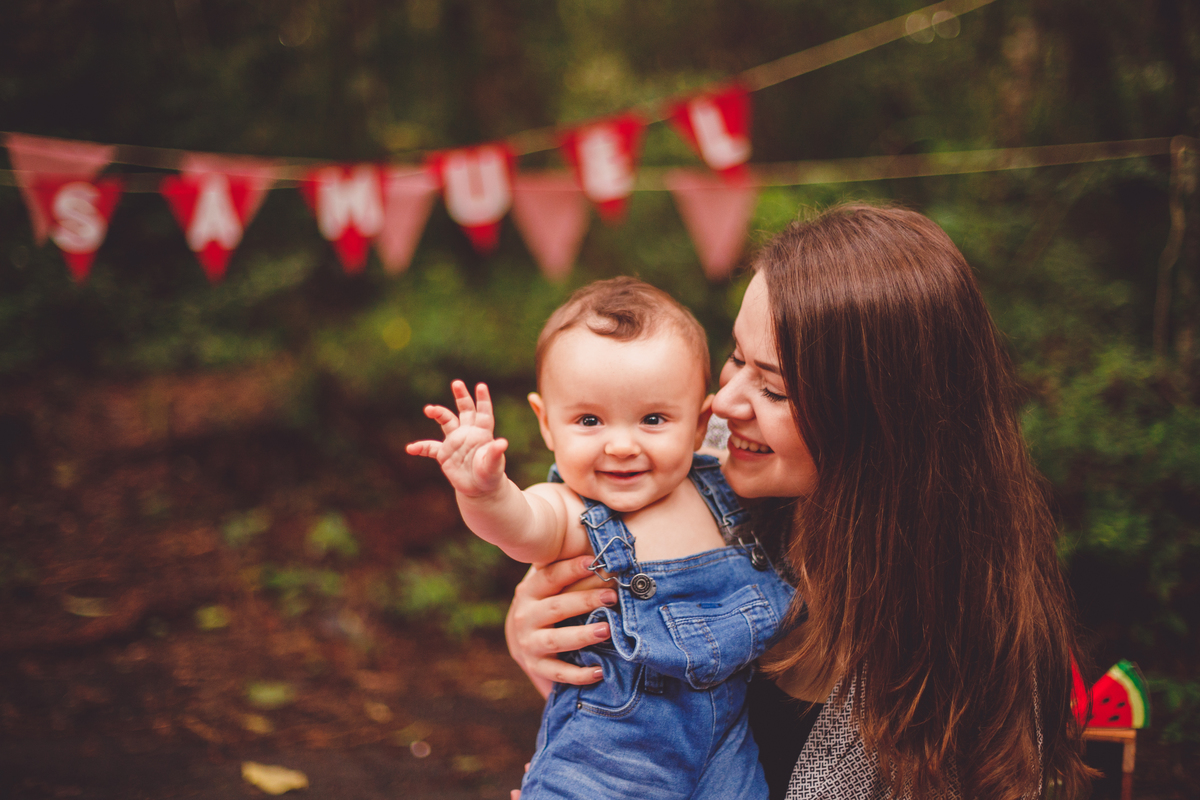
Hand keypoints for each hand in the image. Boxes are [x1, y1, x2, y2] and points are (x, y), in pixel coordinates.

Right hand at [407, 380, 508, 497]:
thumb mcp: (494, 465)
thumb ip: (495, 453)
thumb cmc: (490, 474)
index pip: (483, 413)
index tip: (481, 386)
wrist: (479, 488)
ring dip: (438, 413)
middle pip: (465, 409)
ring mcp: (455, 441)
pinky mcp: (444, 453)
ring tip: (429, 409)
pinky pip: (430, 448)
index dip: (483, 399)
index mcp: (482, 433)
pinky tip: (411, 449)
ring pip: (446, 421)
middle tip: (457, 383)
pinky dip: (420, 447)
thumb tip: (502, 443)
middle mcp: (468, 432)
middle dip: (461, 396)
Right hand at [506, 556, 615, 697]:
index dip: (571, 568)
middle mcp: (525, 616)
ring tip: (606, 630)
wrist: (522, 640)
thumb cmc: (547, 603)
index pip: (551, 576)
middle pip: (557, 607)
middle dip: (585, 601)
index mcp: (530, 591)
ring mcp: (530, 643)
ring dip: (582, 635)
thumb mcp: (550, 586)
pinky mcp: (537, 667)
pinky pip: (559, 673)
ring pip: (557, 640)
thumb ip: (569, 571)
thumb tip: (603, 549)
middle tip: (612, 597)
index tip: (594, 562)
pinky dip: (580, 674)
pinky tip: (600, 671)